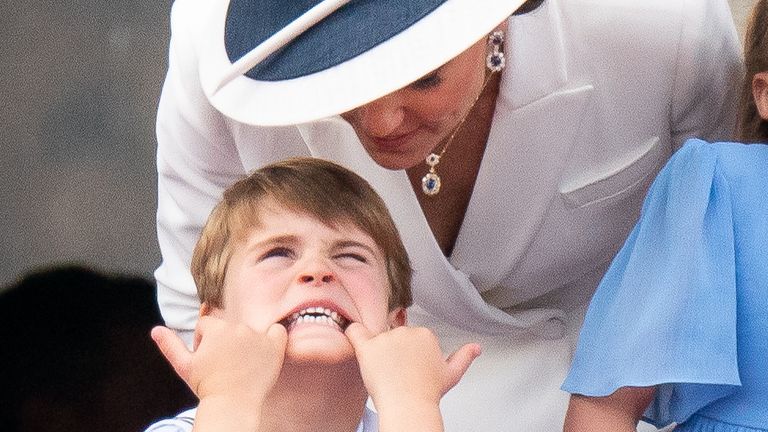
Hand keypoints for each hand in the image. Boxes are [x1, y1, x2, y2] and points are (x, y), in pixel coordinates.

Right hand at [151, 317, 287, 405]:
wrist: (232, 405)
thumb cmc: (207, 387)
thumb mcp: (185, 366)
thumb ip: (170, 345)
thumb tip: (155, 330)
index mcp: (216, 329)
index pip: (208, 324)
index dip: (204, 342)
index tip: (208, 359)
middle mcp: (238, 328)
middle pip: (229, 327)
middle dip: (224, 341)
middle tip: (224, 364)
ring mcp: (258, 336)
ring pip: (249, 330)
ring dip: (245, 342)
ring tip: (240, 365)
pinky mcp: (275, 347)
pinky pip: (278, 331)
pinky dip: (273, 338)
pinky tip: (263, 353)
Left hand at [345, 323, 479, 406]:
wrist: (410, 407)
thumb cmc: (428, 393)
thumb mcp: (452, 374)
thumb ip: (464, 357)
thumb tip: (477, 348)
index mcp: (426, 334)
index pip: (410, 336)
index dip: (408, 352)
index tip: (409, 367)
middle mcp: (406, 332)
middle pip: (393, 335)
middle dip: (393, 350)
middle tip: (396, 372)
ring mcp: (386, 339)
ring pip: (376, 337)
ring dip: (377, 351)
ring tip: (383, 373)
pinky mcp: (368, 348)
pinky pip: (354, 332)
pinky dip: (352, 333)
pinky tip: (353, 339)